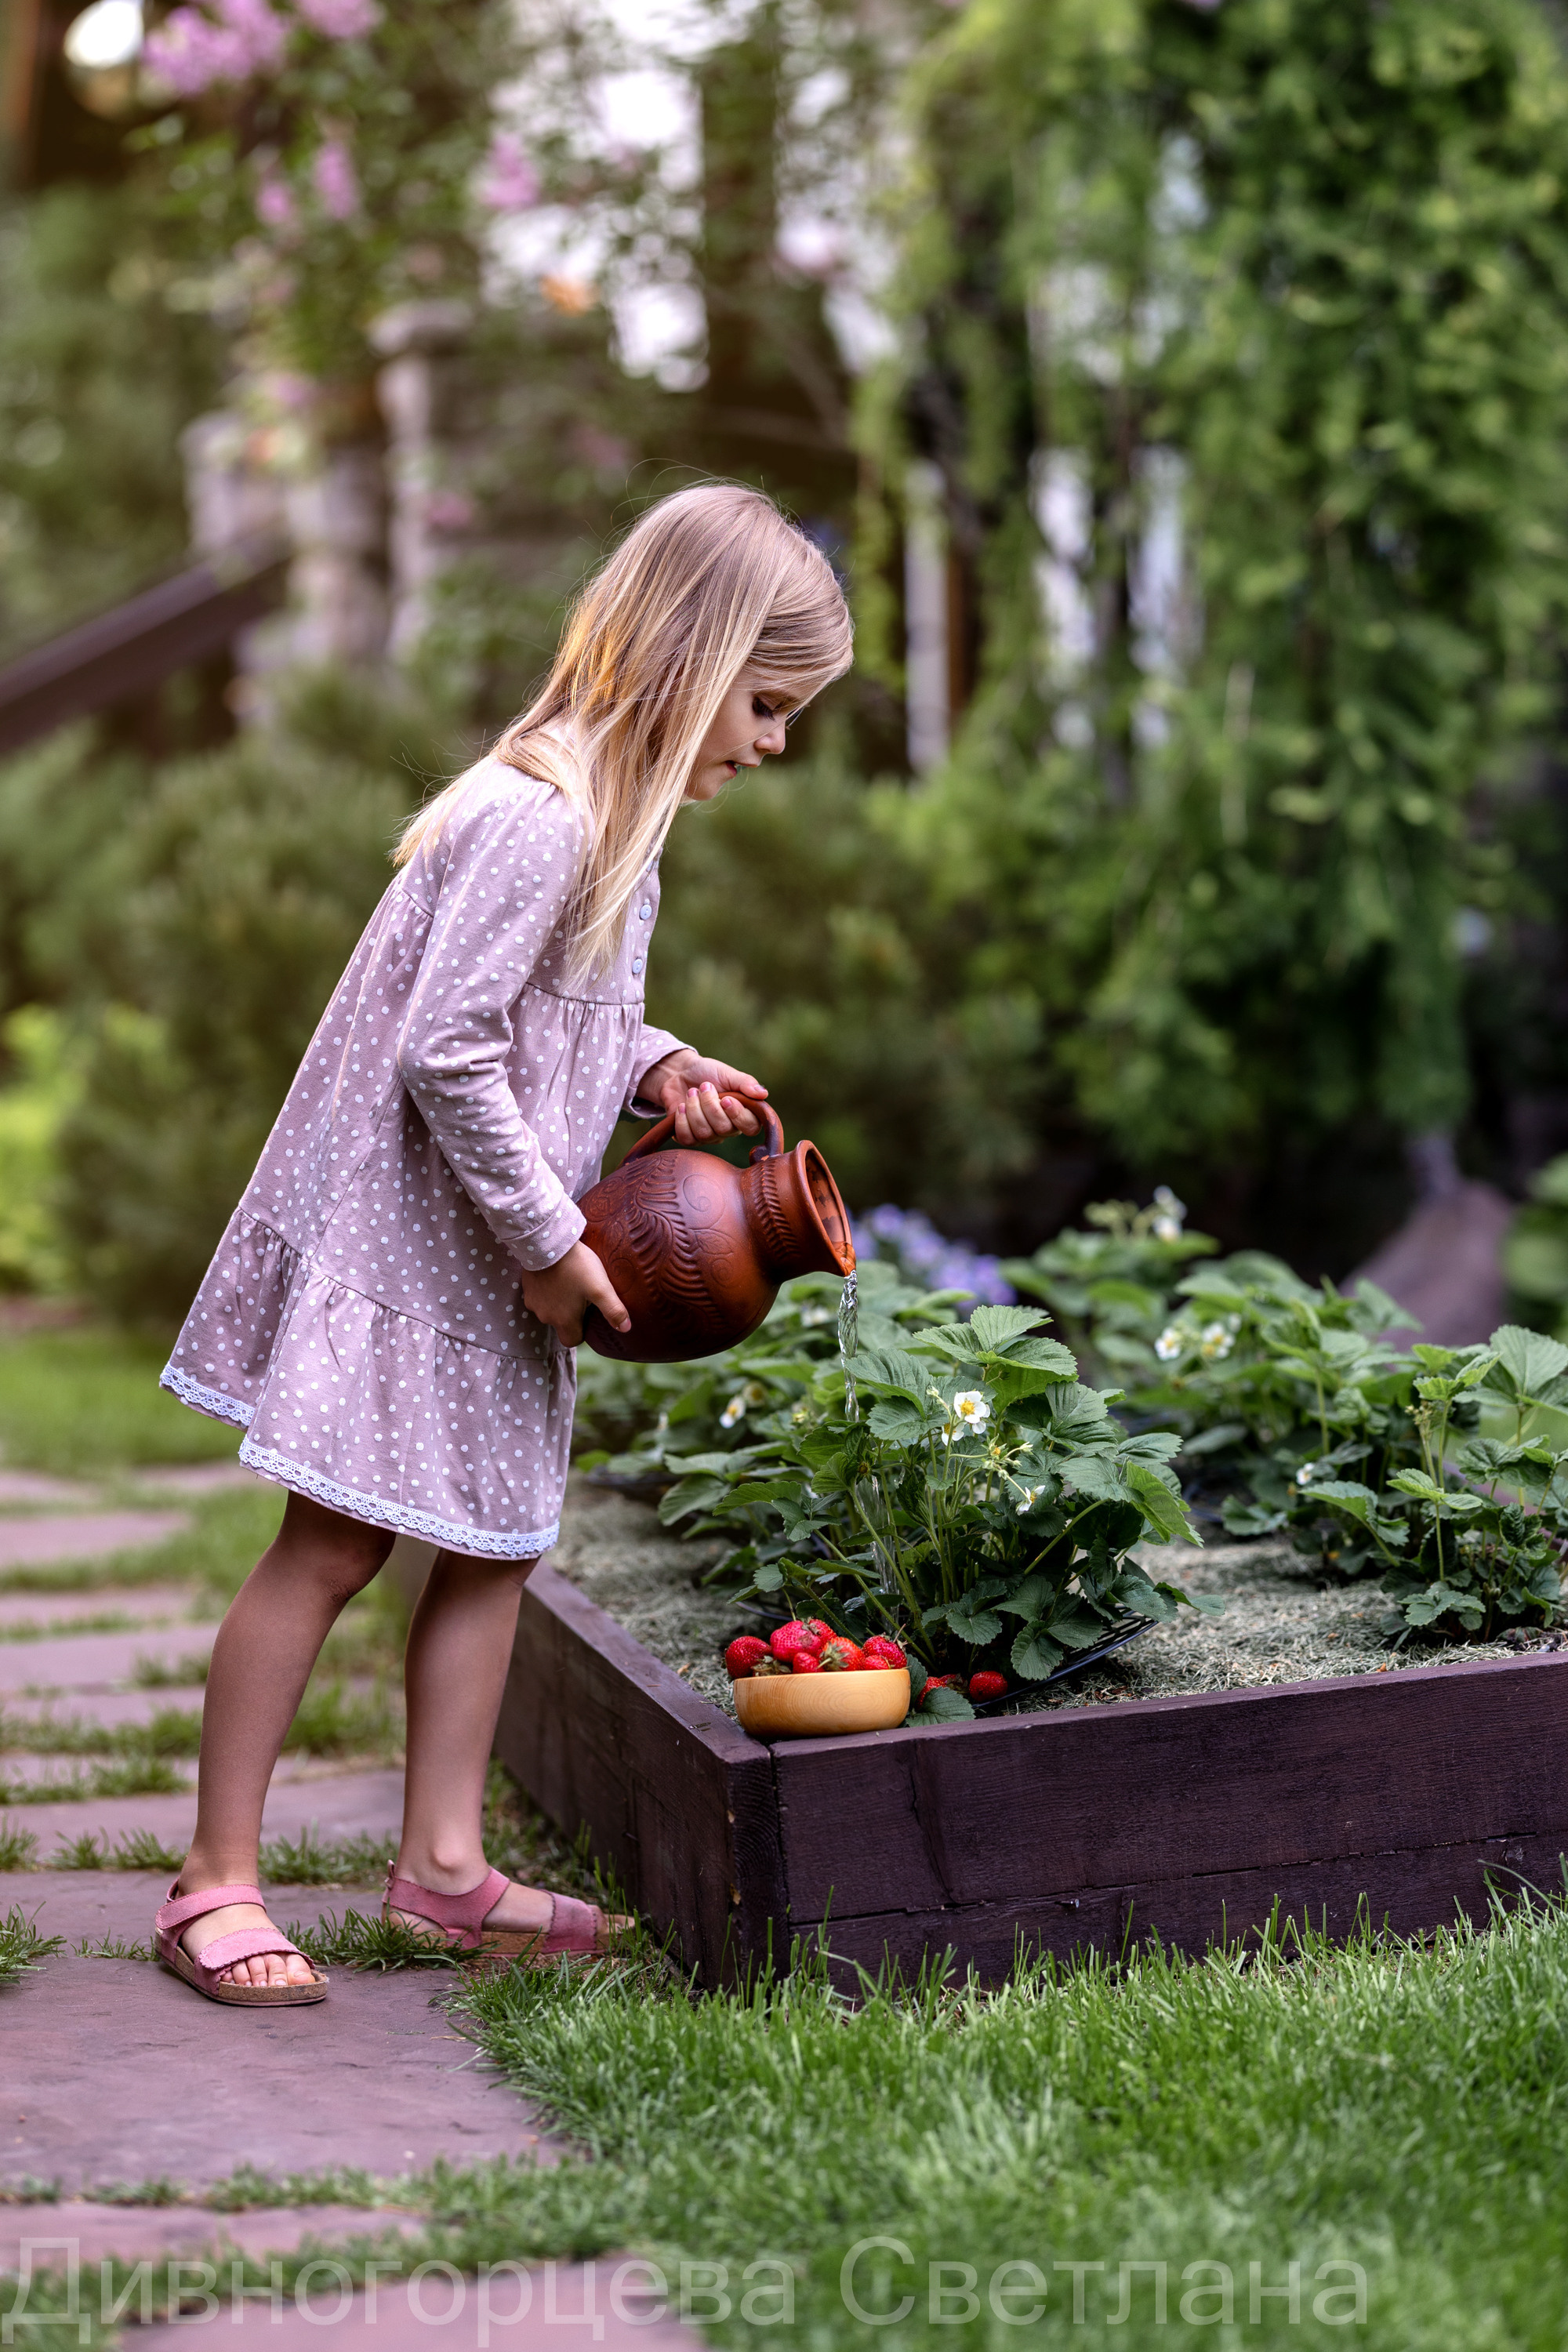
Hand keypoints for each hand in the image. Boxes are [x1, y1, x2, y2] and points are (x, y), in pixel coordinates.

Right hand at [520, 1240, 630, 1347]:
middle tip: (582, 1295)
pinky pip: (539, 1297)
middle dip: (571, 1315)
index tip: (588, 1315)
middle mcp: (546, 1317)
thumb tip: (625, 1328)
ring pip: (549, 1310)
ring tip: (570, 1282)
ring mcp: (533, 1303)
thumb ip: (613, 1310)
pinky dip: (547, 1291)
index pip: (572, 1340)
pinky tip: (556, 1275)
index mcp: (564, 1320)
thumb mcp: (600, 1288)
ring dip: (558, 1302)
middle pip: (561, 1325)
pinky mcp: (526, 1288)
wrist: (547, 1242)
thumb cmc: (576, 1266)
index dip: (582, 1331)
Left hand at [639, 1049, 768, 1144]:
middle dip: (710, 1104)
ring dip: (694, 1108)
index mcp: (743, 1113)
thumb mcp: (728, 1073)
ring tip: (691, 1092)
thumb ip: (745, 1083)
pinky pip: (687, 1138)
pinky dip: (682, 1120)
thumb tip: (763, 1094)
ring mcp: (709, 1136)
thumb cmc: (707, 1073)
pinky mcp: (689, 1138)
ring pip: (704, 1133)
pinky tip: (681, 1106)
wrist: (680, 1073)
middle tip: (704, 1086)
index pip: (751, 1127)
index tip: (726, 1099)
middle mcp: (728, 1129)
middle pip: (724, 1128)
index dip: (738, 1115)